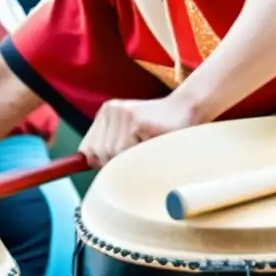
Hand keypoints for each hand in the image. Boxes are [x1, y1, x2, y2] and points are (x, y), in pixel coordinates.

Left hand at [79, 96, 195, 167]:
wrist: (188, 110)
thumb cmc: (161, 131)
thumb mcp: (130, 139)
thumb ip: (109, 150)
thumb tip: (87, 164)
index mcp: (106, 114)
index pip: (87, 149)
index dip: (100, 162)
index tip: (117, 165)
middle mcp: (110, 111)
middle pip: (98, 154)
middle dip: (117, 163)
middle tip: (139, 155)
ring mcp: (121, 114)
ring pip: (112, 154)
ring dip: (130, 159)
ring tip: (147, 147)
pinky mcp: (134, 120)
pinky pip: (126, 151)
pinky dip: (139, 155)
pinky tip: (152, 143)